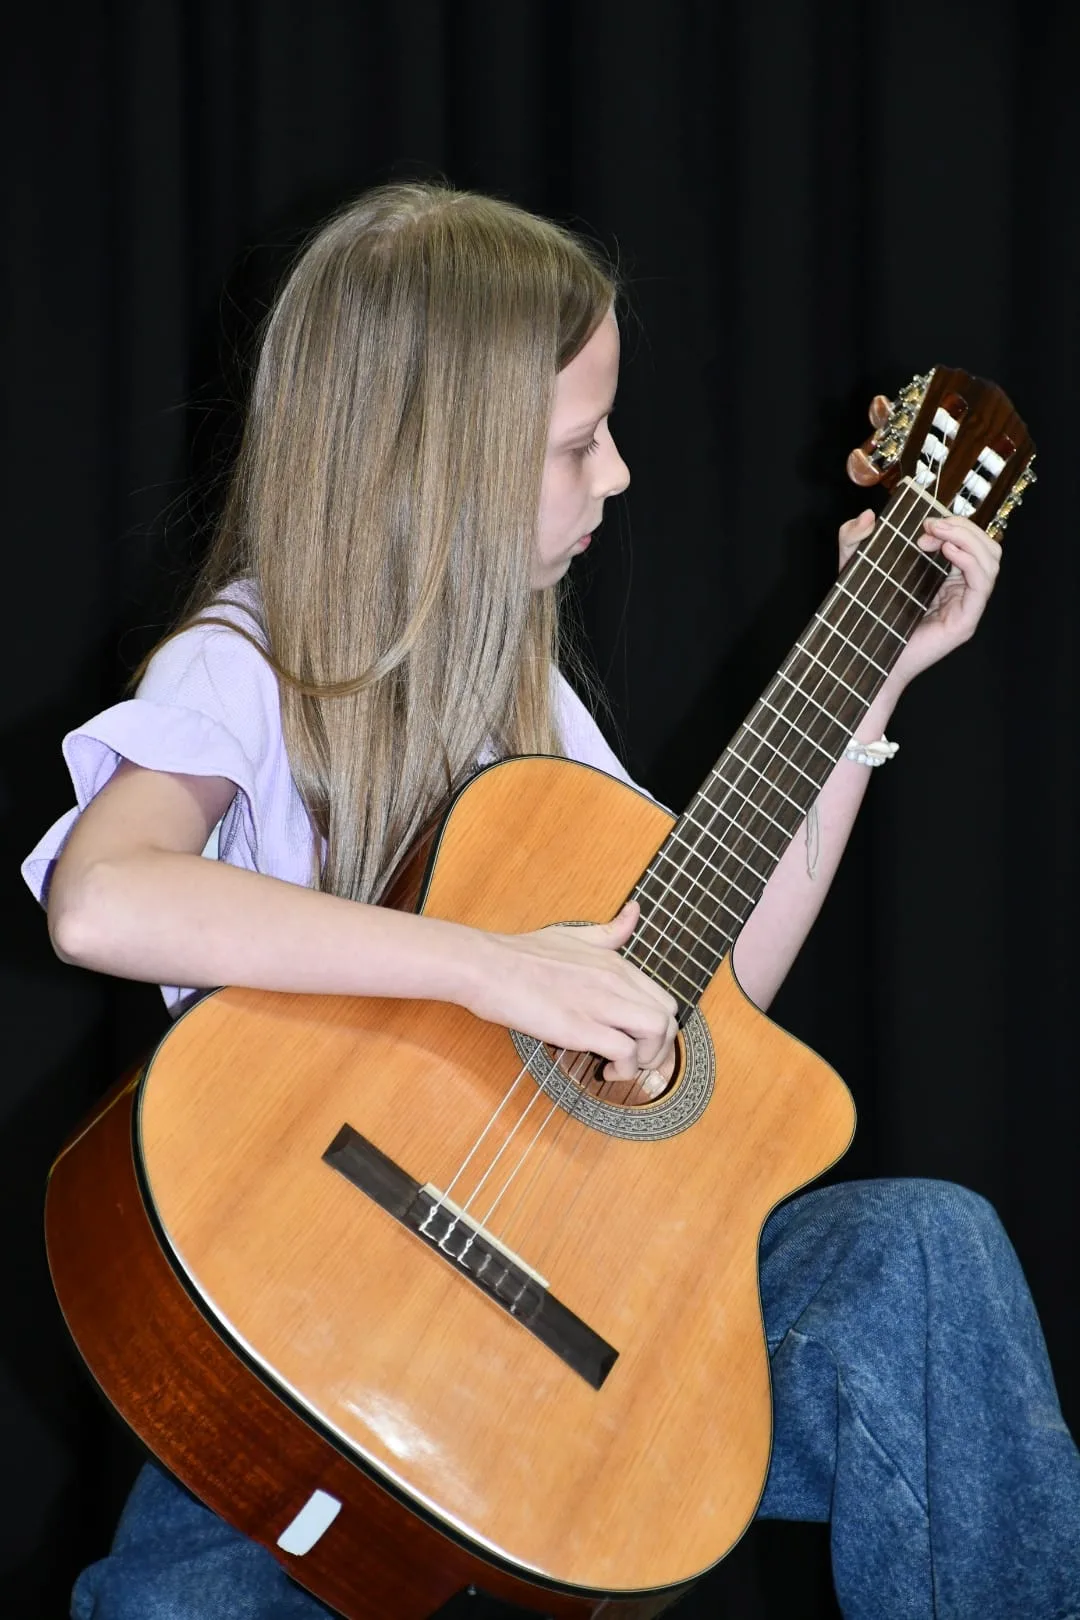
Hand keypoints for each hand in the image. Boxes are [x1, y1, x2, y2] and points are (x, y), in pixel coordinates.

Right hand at [464, 901, 678, 1092]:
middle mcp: (615, 980)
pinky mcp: (580, 1027)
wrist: (486, 965)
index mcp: (615, 963)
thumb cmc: (521, 953)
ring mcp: (599, 1002)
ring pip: (657, 1032)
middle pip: (668, 1018)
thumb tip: (634, 912)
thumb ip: (609, 931)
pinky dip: (623, 1068)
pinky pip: (625, 1052)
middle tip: (635, 1061)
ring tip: (621, 1067)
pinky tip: (604, 1070)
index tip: (639, 1043)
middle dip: (660, 1048)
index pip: (664, 999)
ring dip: (647, 1059)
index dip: (660, 1029)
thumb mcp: (574, 934)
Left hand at [841, 391, 1001, 689]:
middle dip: (961, 526)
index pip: (969, 539)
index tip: (922, 523)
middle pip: (987, 544)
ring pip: (991, 558)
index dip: (952, 522)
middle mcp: (960, 588)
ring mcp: (966, 605)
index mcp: (943, 575)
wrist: (860, 658)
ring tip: (937, 535)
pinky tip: (946, 551)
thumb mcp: (851, 569)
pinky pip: (983, 582)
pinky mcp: (965, 621)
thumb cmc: (863, 618)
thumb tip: (869, 514)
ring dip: (967, 537)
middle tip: (929, 527)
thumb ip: (852, 540)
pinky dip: (970, 559)